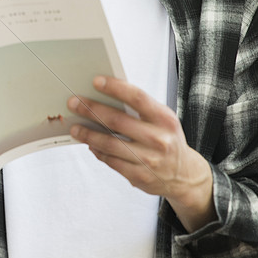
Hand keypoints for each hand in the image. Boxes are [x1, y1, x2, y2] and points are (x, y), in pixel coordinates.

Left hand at [68, 75, 215, 232]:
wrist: (184, 175)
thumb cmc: (166, 139)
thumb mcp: (162, 121)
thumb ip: (139, 110)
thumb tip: (105, 97)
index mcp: (165, 119)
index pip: (138, 98)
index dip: (116, 88)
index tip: (96, 81)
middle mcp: (158, 139)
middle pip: (118, 121)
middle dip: (92, 110)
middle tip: (74, 103)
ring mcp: (149, 160)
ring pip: (110, 144)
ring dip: (88, 134)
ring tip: (75, 127)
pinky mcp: (139, 176)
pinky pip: (112, 161)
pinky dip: (98, 151)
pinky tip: (90, 144)